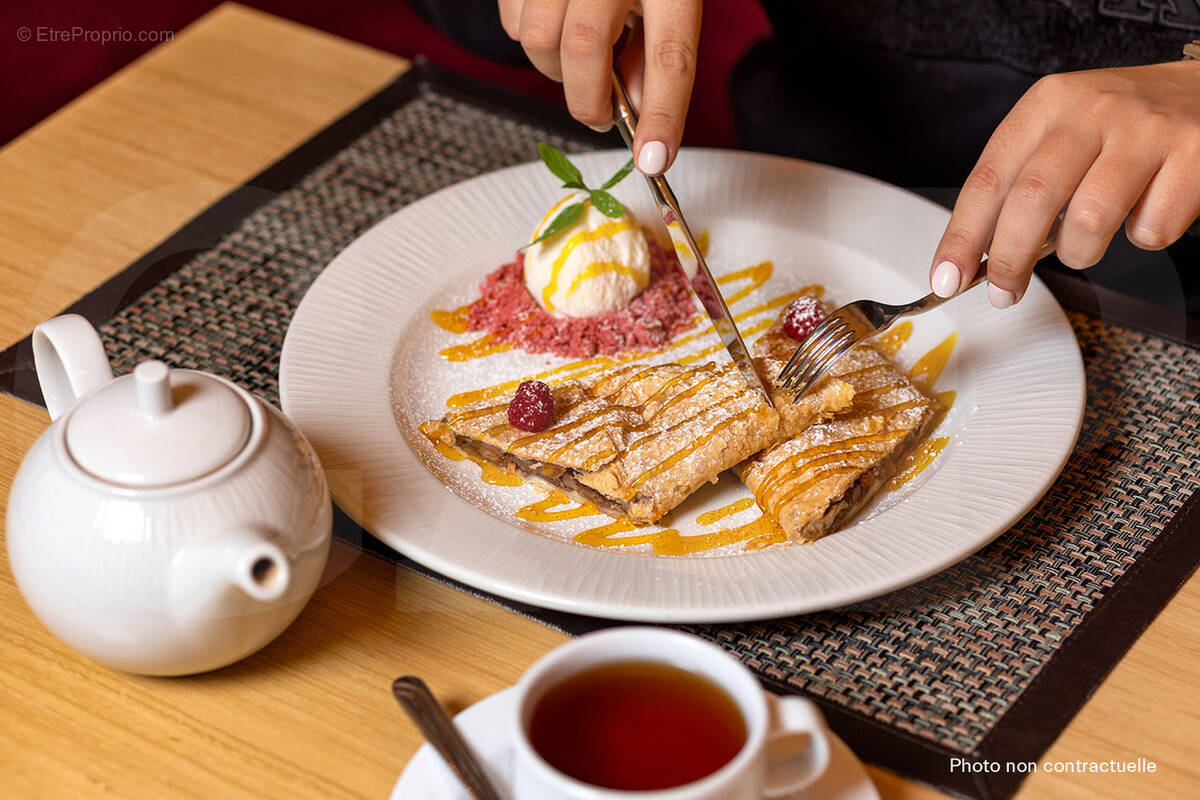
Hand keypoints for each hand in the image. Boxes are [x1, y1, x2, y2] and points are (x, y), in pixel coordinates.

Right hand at [498, 0, 700, 175]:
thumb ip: (654, 53)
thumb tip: (632, 110)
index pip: (670, 54)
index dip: (662, 114)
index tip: (654, 161)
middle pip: (584, 46)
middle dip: (588, 98)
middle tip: (603, 114)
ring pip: (537, 38)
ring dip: (556, 68)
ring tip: (581, 53)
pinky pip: (512, 21)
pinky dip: (532, 38)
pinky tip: (557, 18)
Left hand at [929, 60, 1199, 307]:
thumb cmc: (1121, 127)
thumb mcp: (1061, 134)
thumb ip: (1022, 186)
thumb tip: (980, 258)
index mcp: (1048, 104)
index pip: (989, 178)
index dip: (962, 236)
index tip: (946, 278)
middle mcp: (1093, 109)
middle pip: (1032, 199)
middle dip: (1009, 259)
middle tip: (1003, 291)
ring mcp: (1147, 130)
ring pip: (1091, 219)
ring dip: (1081, 252)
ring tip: (1087, 244)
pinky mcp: (1194, 155)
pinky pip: (1152, 228)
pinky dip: (1144, 236)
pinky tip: (1146, 211)